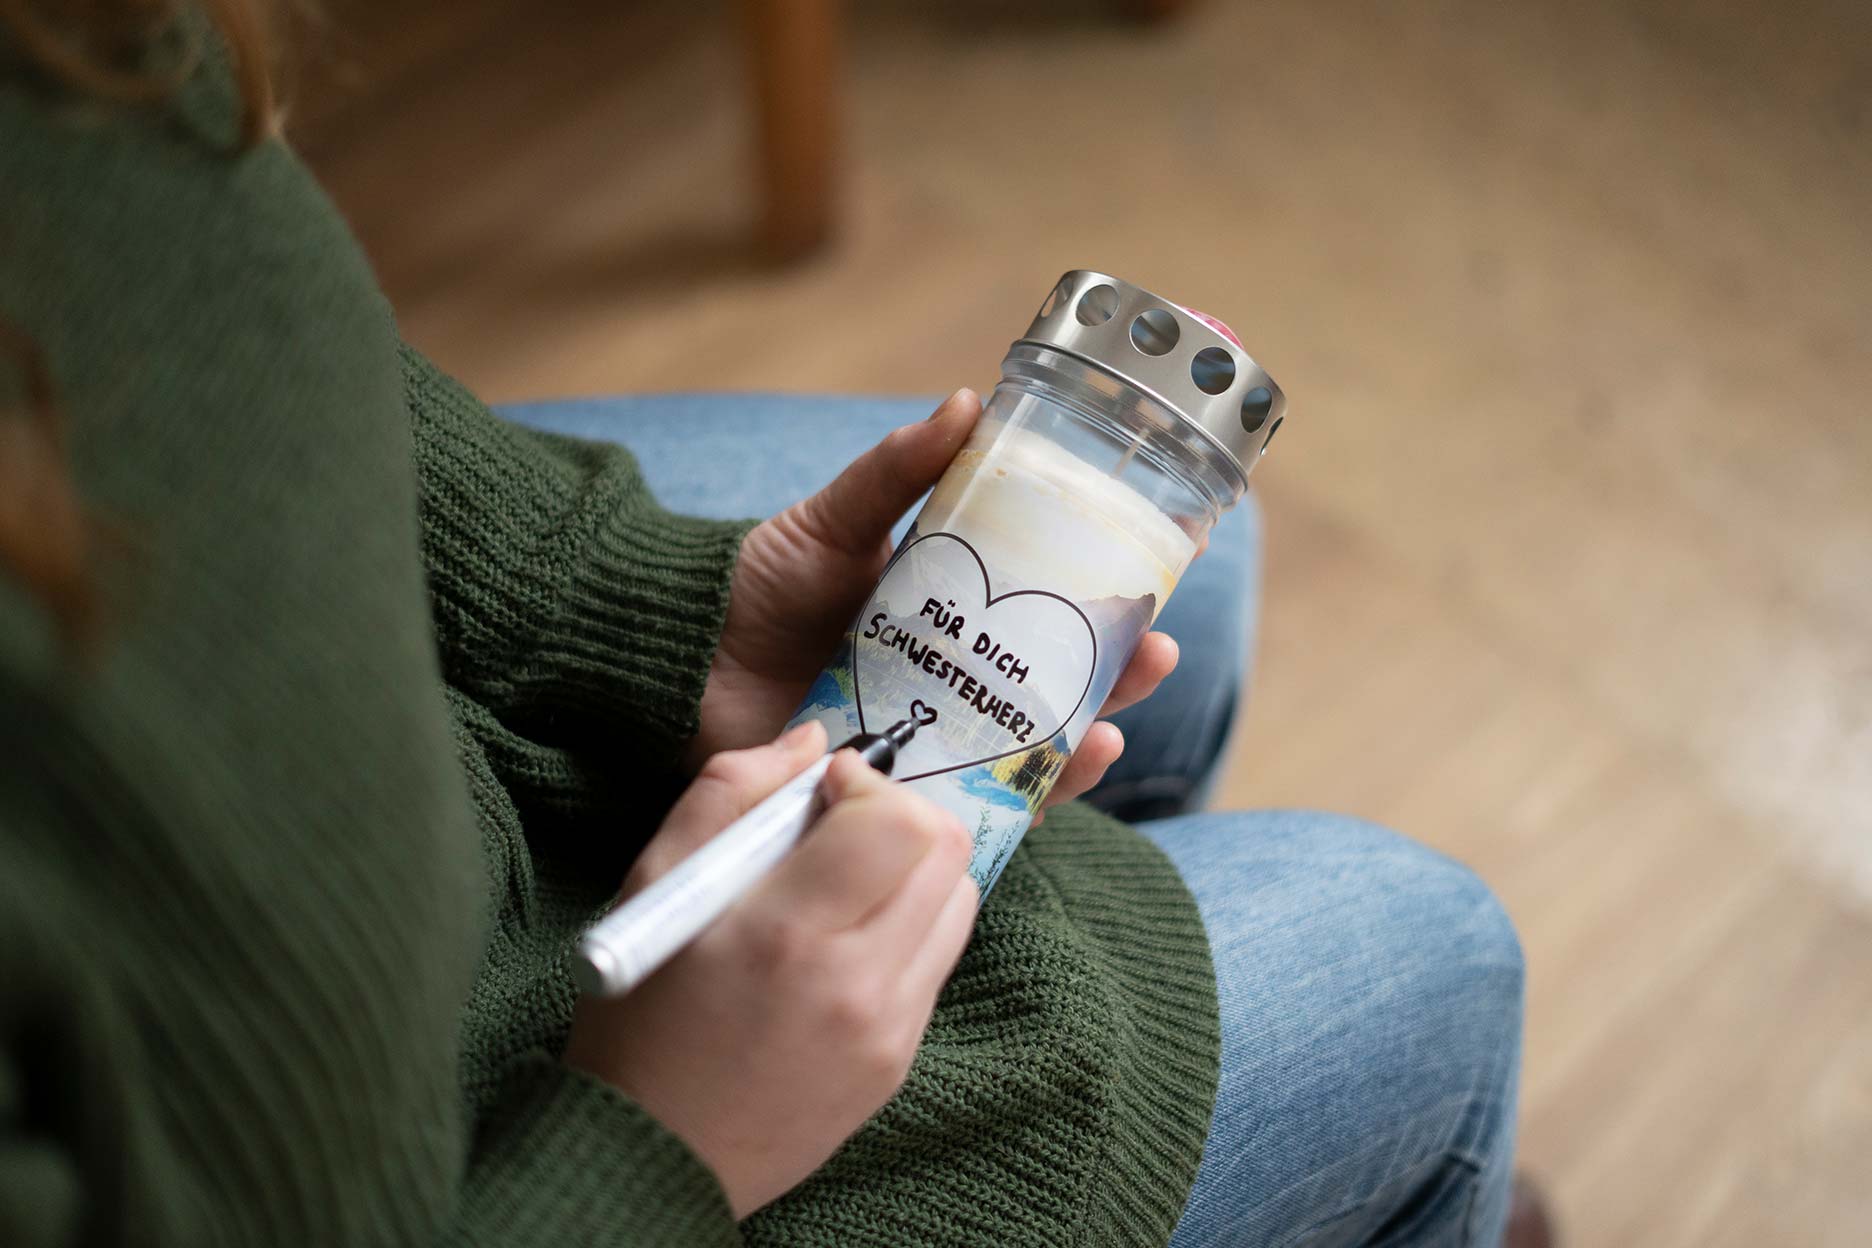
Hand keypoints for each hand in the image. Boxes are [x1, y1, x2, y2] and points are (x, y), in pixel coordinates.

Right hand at [566, 721, 976, 1217]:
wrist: (652, 1152)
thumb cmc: (638, 1012)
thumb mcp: (652, 883)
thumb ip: (731, 792)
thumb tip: (812, 739)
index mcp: (787, 931)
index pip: (897, 822)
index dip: (867, 782)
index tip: (822, 789)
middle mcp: (857, 982)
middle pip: (946, 852)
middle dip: (898, 814)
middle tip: (839, 825)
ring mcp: (889, 1028)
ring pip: (959, 901)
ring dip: (914, 869)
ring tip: (846, 881)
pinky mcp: (901, 1059)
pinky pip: (939, 960)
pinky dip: (909, 926)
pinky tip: (846, 939)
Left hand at [690, 389, 1181, 810]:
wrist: (680, 659)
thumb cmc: (757, 585)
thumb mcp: (833, 522)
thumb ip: (895, 472)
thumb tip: (968, 402)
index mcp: (949, 615)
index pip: (1046, 608)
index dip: (1107, 599)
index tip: (1166, 577)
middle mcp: (950, 682)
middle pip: (1055, 684)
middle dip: (1117, 673)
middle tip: (1158, 654)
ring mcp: (927, 742)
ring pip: (1026, 751)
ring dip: (1083, 744)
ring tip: (1117, 728)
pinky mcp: (893, 796)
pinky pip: (968, 808)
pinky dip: (1015, 802)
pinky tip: (1053, 785)